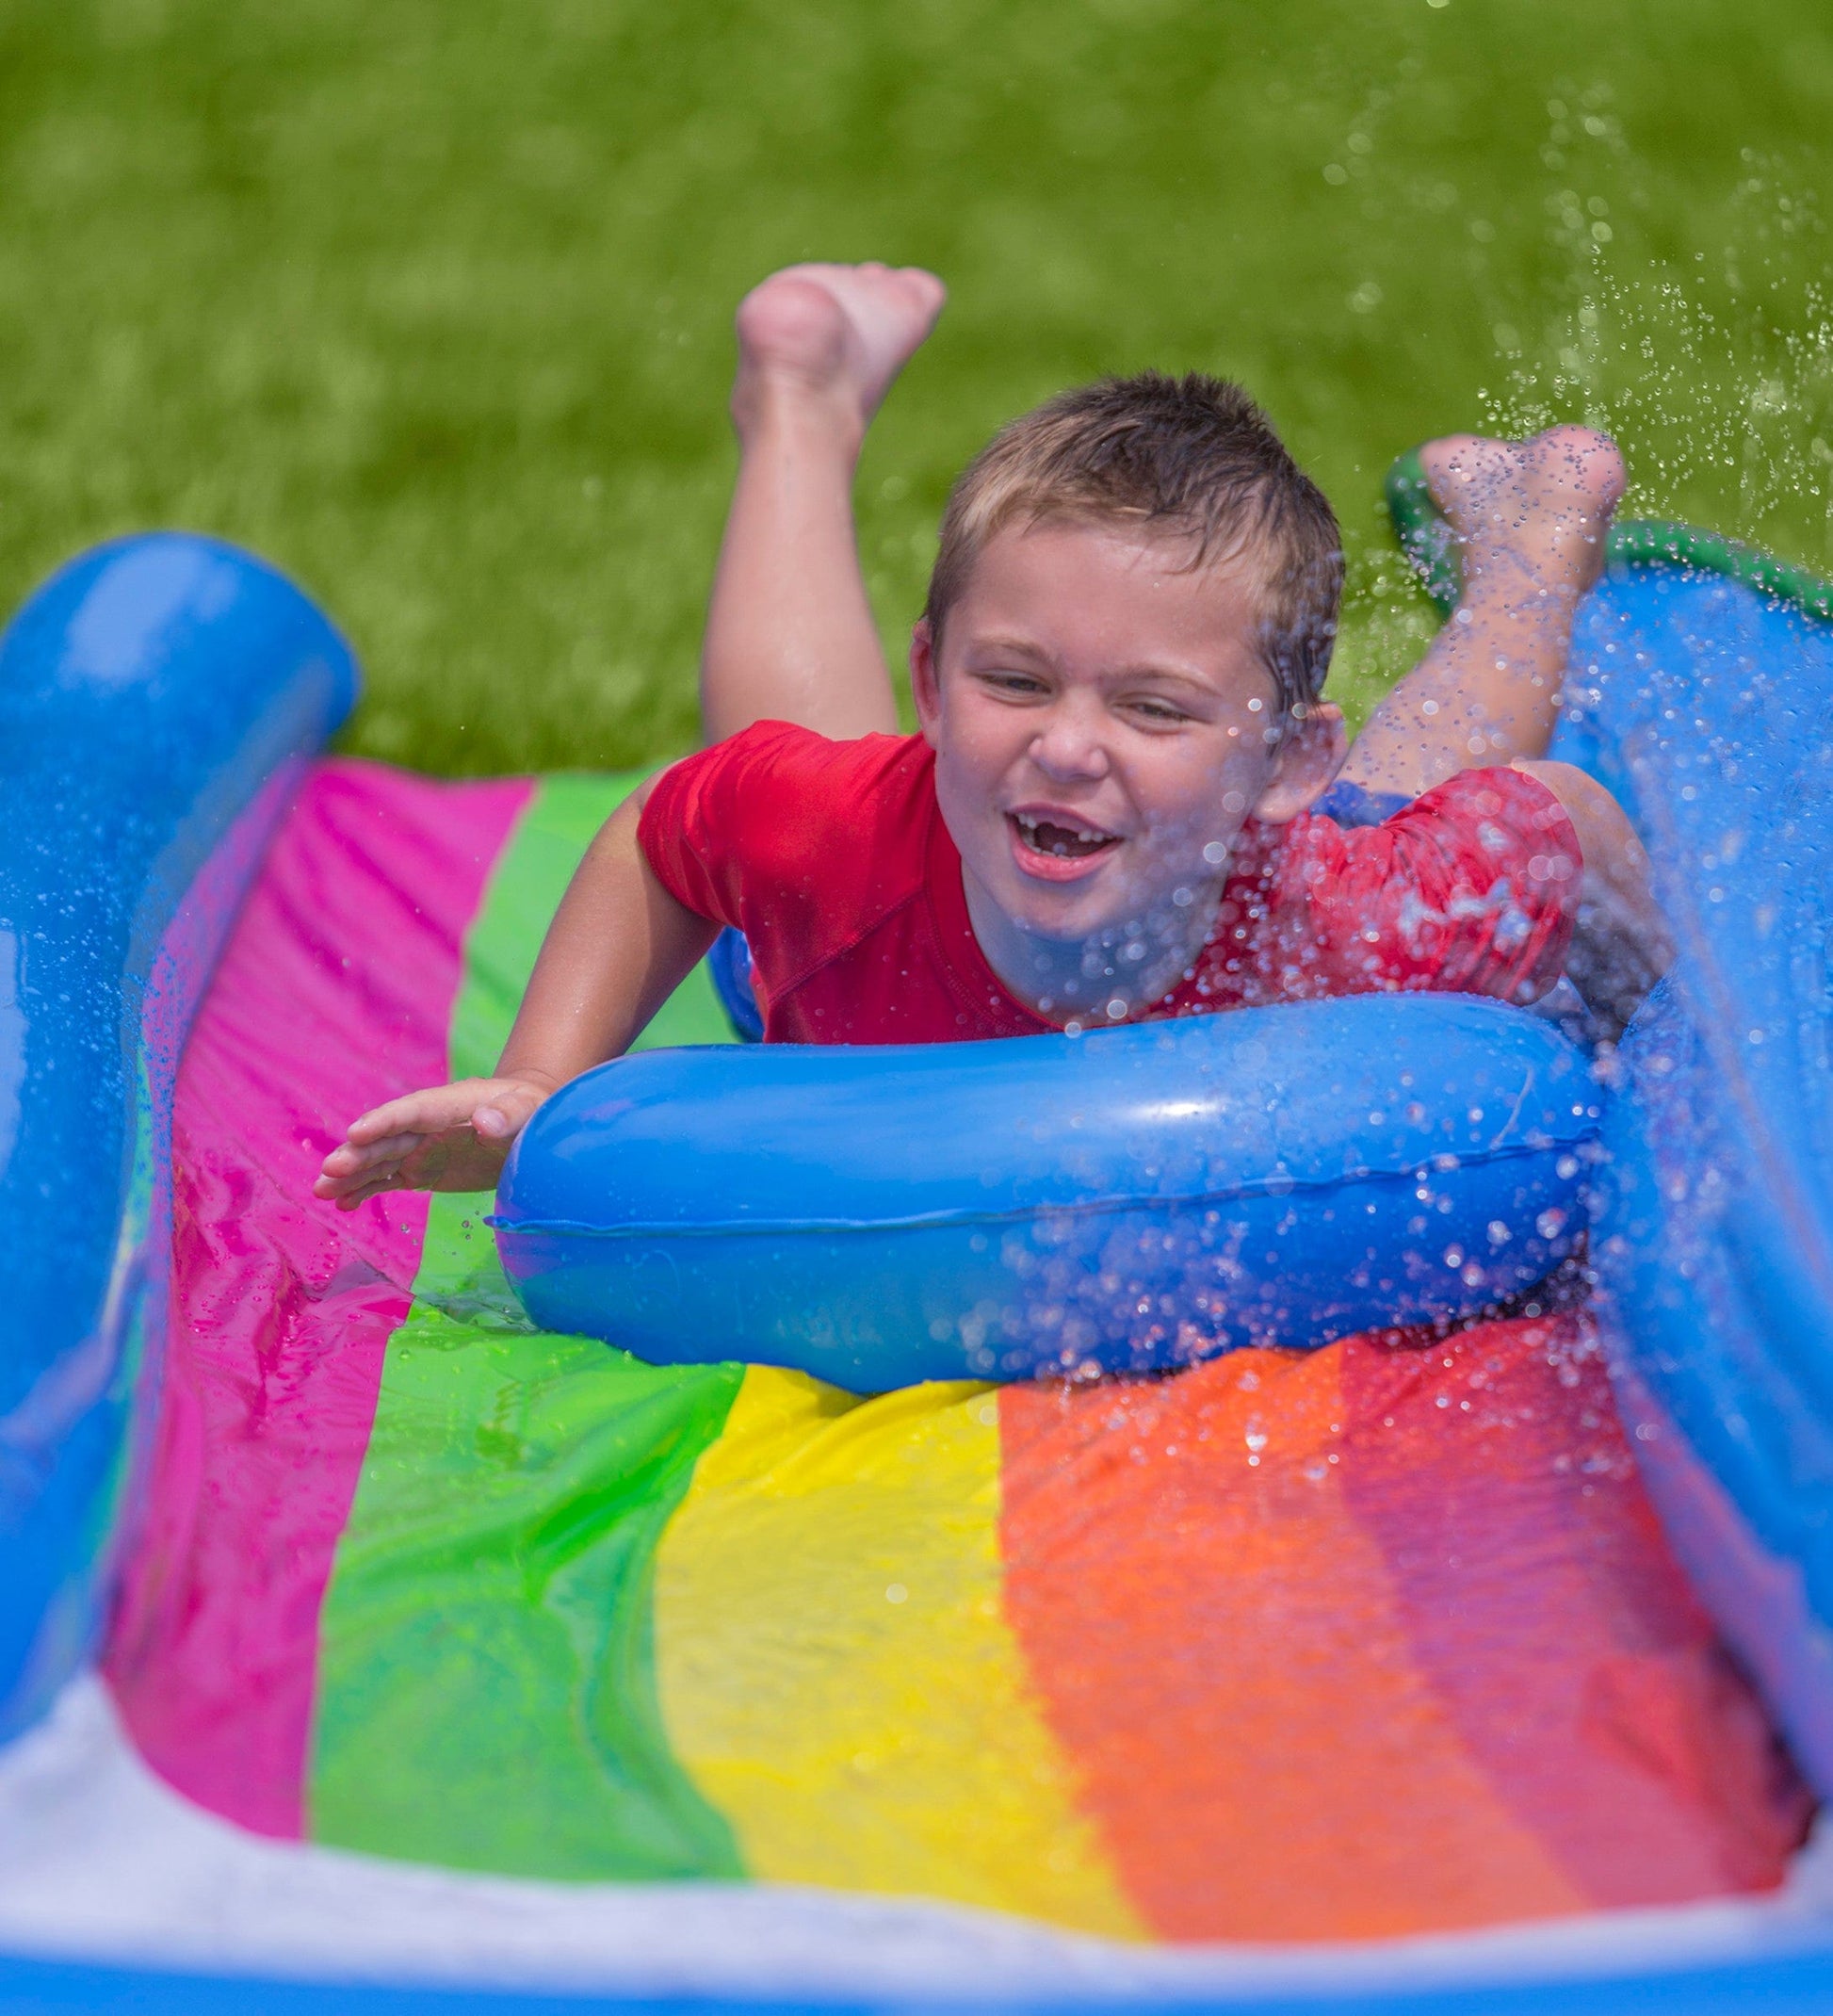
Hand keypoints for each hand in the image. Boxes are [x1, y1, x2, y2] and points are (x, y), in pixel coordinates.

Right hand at [312, 1074, 554, 1210]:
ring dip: (351, 1176)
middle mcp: (427, 1126)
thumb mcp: (529, 1111)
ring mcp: (422, 1148)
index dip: (384, 1122)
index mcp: (449, 1105)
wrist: (530, 1123)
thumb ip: (510, 1115)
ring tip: (321, 1192)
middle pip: (387, 1140)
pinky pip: (389, 1180)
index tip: (355, 1134)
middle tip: (328, 1172)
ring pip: (380, 1162)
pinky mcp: (423, 1170)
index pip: (412, 1112)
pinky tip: (342, 1204)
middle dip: (357, 1155)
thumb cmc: (534, 1111)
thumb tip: (484, 1123)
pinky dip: (366, 1191)